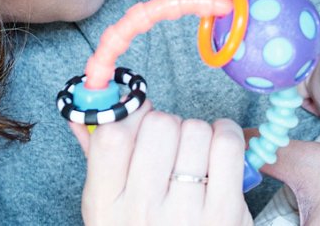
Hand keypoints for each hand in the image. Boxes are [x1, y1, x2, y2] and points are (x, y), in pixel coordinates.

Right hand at [69, 107, 252, 225]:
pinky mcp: (225, 212)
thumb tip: (92, 106)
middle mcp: (142, 210)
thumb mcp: (107, 208)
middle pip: (160, 124)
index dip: (131, 114)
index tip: (141, 118)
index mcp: (105, 205)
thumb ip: (99, 156)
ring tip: (195, 155)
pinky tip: (219, 146)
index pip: (113, 134)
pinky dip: (226, 134)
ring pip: (195, 129)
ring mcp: (185, 213)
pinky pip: (228, 144)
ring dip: (198, 134)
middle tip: (170, 146)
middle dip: (167, 126)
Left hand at [300, 9, 319, 119]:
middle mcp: (315, 66)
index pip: (312, 48)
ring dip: (312, 95)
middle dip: (307, 76)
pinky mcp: (317, 101)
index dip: (311, 51)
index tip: (312, 54)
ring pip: (304, 90)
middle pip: (303, 70)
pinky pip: (315, 107)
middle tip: (318, 81)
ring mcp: (313, 84)